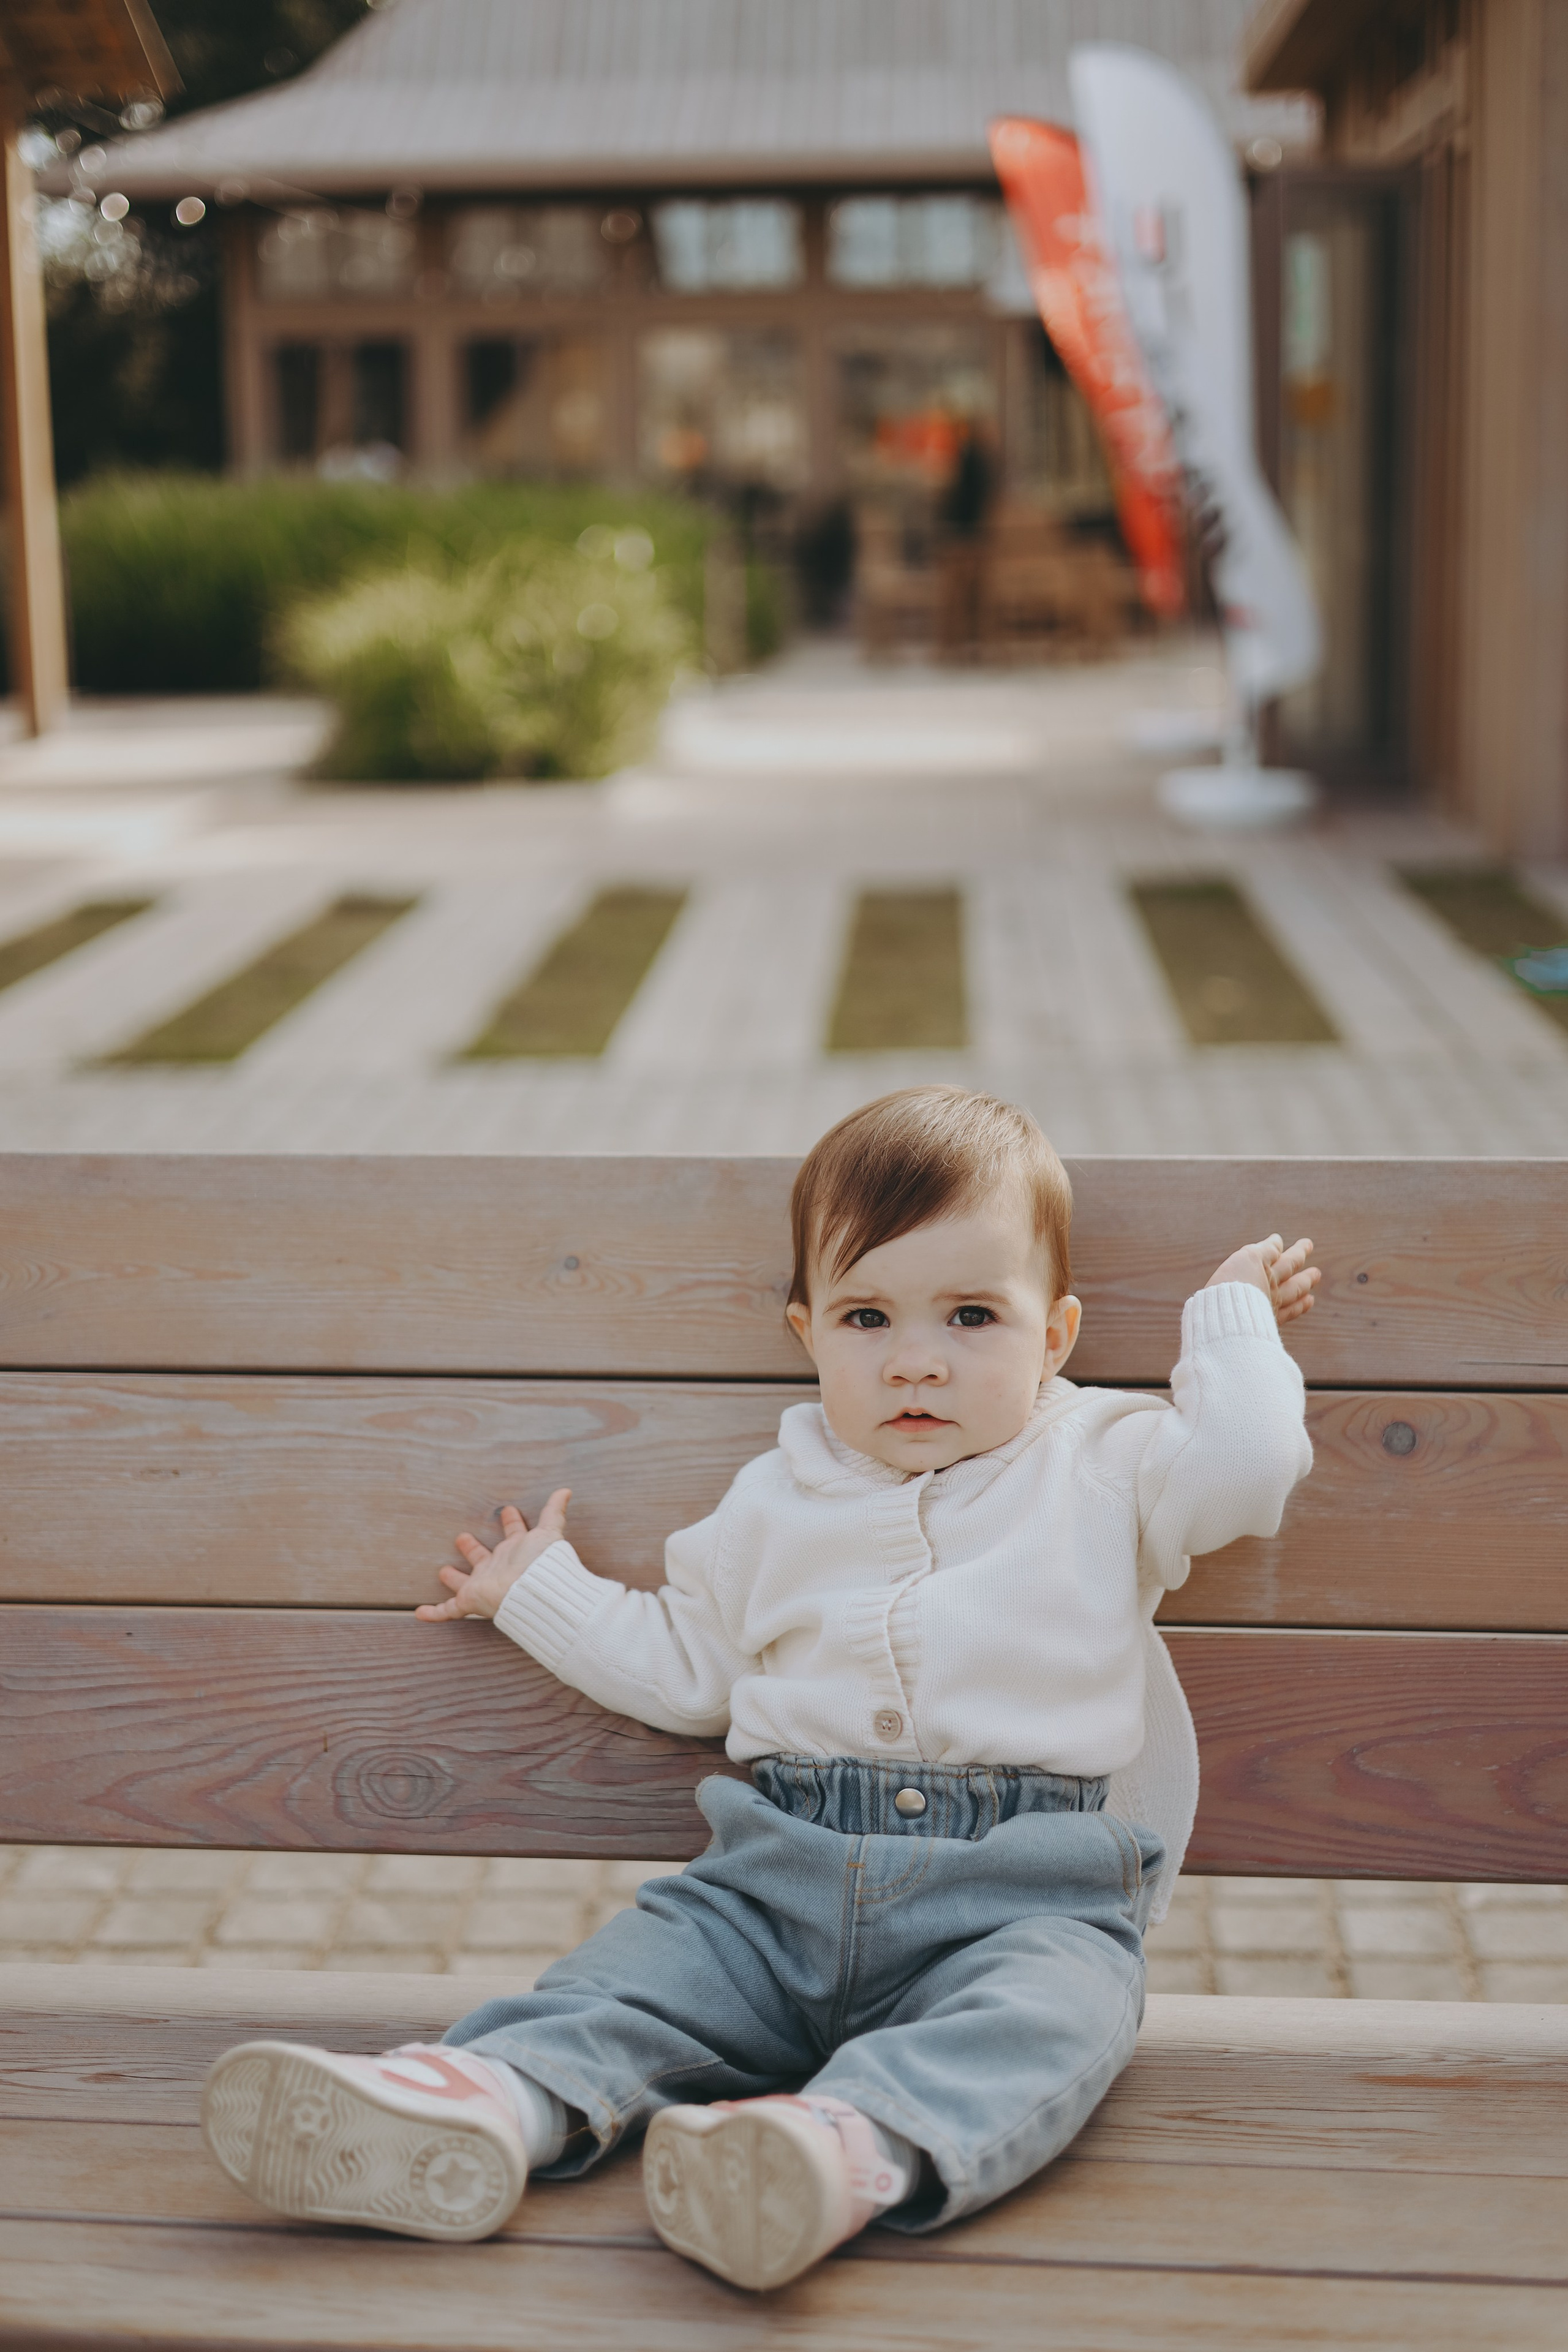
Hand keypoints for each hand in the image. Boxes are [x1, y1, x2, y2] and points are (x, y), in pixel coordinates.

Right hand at [415, 1490, 571, 1623]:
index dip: (512, 1522)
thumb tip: (567, 1489)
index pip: (514, 1534)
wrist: (535, 1592)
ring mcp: (483, 1586)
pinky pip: (448, 1609)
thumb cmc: (541, 1562)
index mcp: (517, 1552)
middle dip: (473, 1549)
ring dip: (454, 1579)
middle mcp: (499, 1568)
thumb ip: (555, 1511)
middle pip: (483, 1558)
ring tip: (443, 1571)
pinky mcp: (470, 1600)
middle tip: (462, 1537)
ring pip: (464, 1583)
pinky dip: (434, 1613)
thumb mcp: (549, 1532)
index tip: (509, 1510)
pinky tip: (419, 1613)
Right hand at [1205, 1235, 1317, 1326]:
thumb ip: (1257, 1253)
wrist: (1227, 1316)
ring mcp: (1273, 1299)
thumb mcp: (1239, 1261)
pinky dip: (1300, 1304)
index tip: (1277, 1240)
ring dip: (1306, 1279)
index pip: (1269, 1250)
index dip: (1273, 1244)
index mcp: (1255, 1264)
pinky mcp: (1272, 1318)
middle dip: (1297, 1254)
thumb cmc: (1225, 1288)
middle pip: (1288, 1264)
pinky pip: (1291, 1310)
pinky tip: (1309, 1301)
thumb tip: (1272, 1243)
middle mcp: (1268, 1280)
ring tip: (1316, 1274)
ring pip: (1295, 1287)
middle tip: (1308, 1244)